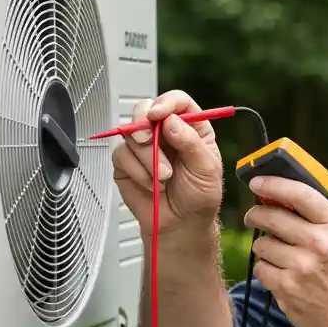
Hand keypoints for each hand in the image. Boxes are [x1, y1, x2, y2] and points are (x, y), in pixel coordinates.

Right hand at [112, 90, 223, 238]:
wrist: (181, 225)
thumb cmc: (199, 197)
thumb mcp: (206, 169)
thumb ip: (190, 143)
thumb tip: (170, 121)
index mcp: (190, 127)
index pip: (177, 102)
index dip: (165, 103)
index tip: (157, 115)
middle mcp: (165, 132)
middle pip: (145, 109)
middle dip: (144, 125)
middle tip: (149, 141)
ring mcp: (144, 145)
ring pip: (131, 133)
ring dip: (147, 158)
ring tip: (163, 178)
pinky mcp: (127, 162)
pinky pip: (121, 155)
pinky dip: (137, 171)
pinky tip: (151, 184)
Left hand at [243, 176, 327, 326]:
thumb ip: (319, 220)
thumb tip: (282, 197)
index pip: (300, 194)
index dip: (274, 184)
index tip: (257, 182)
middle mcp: (320, 244)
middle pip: (272, 216)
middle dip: (257, 215)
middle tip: (254, 217)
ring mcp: (302, 267)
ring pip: (262, 244)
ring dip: (265, 247)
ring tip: (278, 254)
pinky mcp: (287, 288)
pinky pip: (261, 268)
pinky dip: (266, 270)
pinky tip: (281, 274)